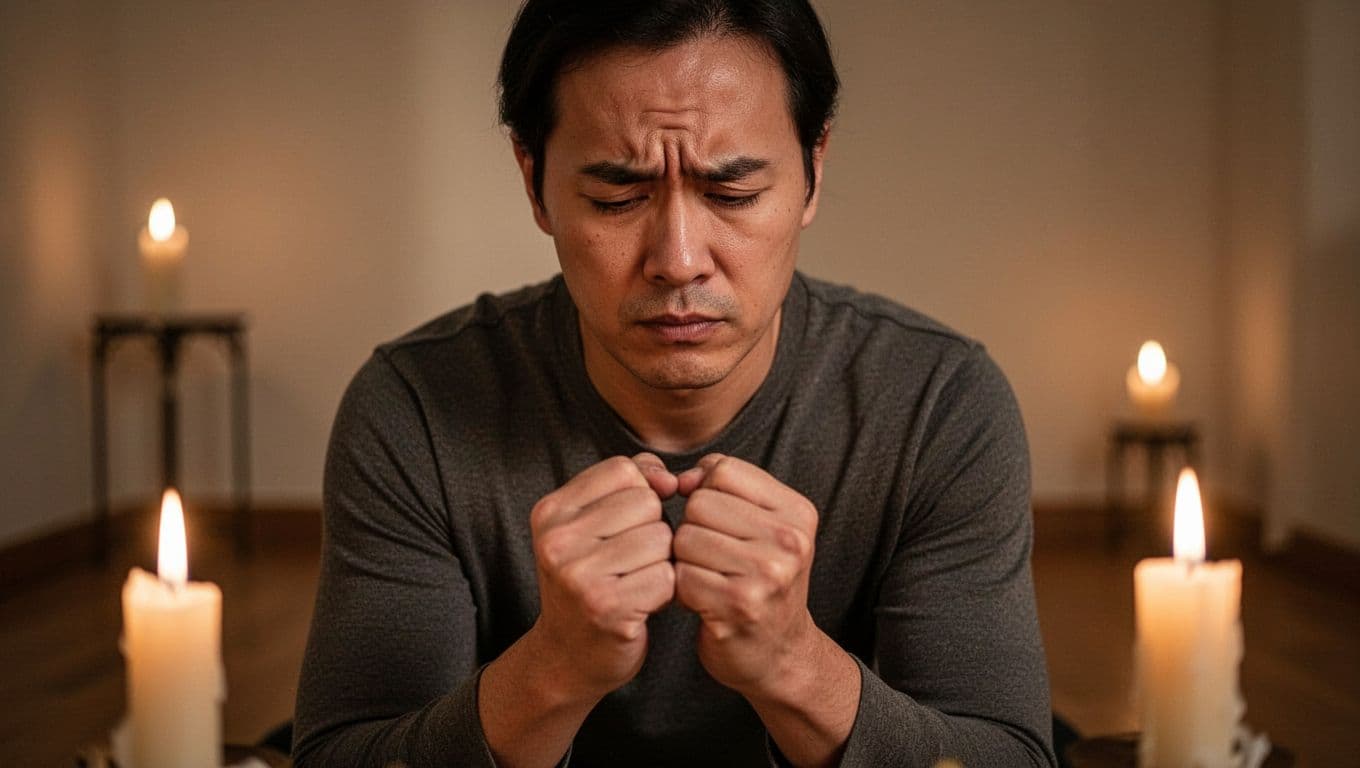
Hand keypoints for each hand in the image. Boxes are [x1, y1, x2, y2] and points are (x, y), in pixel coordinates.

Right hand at [528, 453, 677, 700]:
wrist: (567, 657)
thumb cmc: (591, 581)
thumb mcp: (595, 523)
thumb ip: (632, 483)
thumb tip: (670, 479)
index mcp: (550, 511)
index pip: (624, 470)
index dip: (641, 495)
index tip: (625, 527)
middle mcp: (557, 540)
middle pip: (647, 503)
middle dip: (653, 530)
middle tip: (629, 562)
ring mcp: (579, 576)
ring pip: (662, 538)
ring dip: (662, 562)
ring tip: (635, 581)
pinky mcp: (607, 608)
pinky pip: (667, 577)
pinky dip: (666, 592)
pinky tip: (642, 604)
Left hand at [673, 454, 819, 698]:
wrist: (780, 654)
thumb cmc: (760, 582)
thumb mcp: (761, 526)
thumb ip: (722, 487)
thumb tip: (680, 478)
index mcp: (798, 512)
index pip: (723, 470)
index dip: (706, 493)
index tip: (720, 523)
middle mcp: (790, 540)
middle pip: (700, 502)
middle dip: (694, 528)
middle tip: (714, 559)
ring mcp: (767, 574)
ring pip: (685, 537)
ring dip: (684, 560)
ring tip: (709, 578)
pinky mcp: (739, 606)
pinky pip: (680, 576)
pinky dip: (681, 590)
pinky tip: (704, 602)